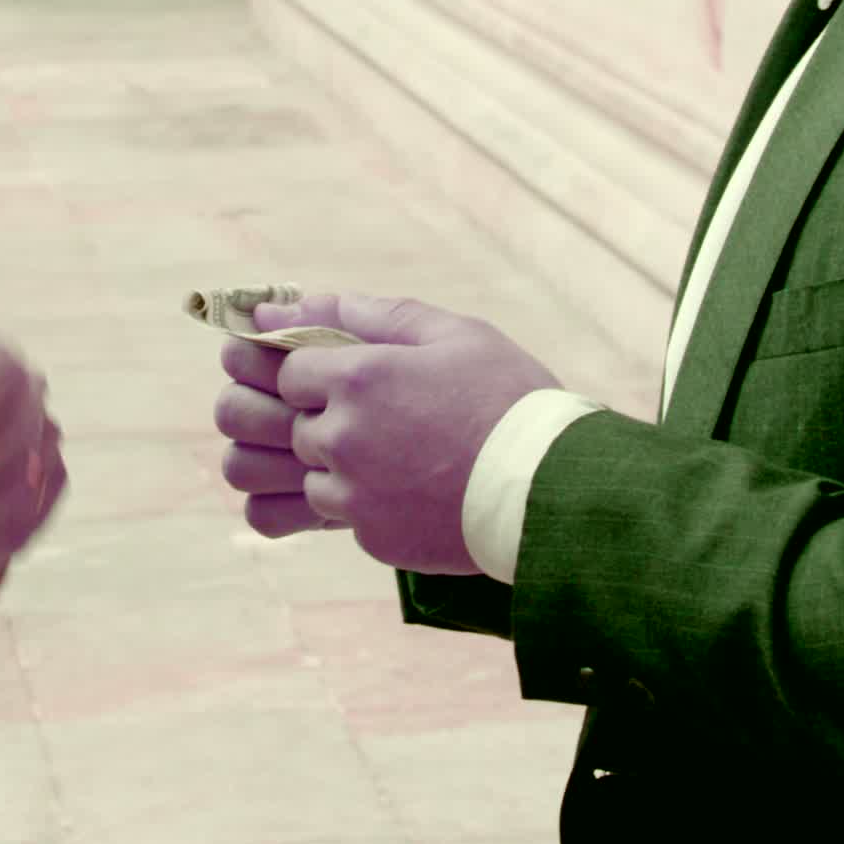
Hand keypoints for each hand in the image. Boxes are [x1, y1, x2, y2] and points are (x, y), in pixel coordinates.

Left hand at [217, 292, 559, 575]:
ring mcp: (354, 494)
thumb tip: (296, 305)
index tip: (355, 378)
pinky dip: (370, 506)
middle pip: (295, 425)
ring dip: (342, 468)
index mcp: (358, 378)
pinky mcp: (372, 538)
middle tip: (387, 420)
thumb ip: (373, 314)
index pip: (289, 370)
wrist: (554, 489)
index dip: (319, 372)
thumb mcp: (453, 335)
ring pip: (312, 477)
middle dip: (326, 419)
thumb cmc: (510, 400)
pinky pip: (346, 519)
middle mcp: (343, 437)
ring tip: (403, 459)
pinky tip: (417, 492)